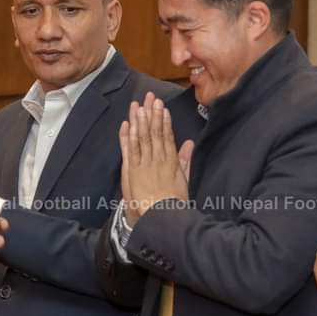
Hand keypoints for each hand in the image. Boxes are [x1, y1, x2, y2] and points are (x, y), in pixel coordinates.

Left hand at [119, 92, 189, 225]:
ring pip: (141, 138)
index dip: (163, 120)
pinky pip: (130, 150)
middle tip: (150, 97)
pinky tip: (127, 124)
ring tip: (139, 105)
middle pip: (154, 132)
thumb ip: (185, 160)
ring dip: (140, 120)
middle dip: (152, 114)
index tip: (162, 107)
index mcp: (171, 161)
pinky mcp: (132, 171)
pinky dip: (128, 136)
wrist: (162, 217)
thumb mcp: (184, 180)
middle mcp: (157, 159)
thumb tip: (189, 143)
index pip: (167, 136)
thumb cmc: (174, 203)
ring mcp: (144, 164)